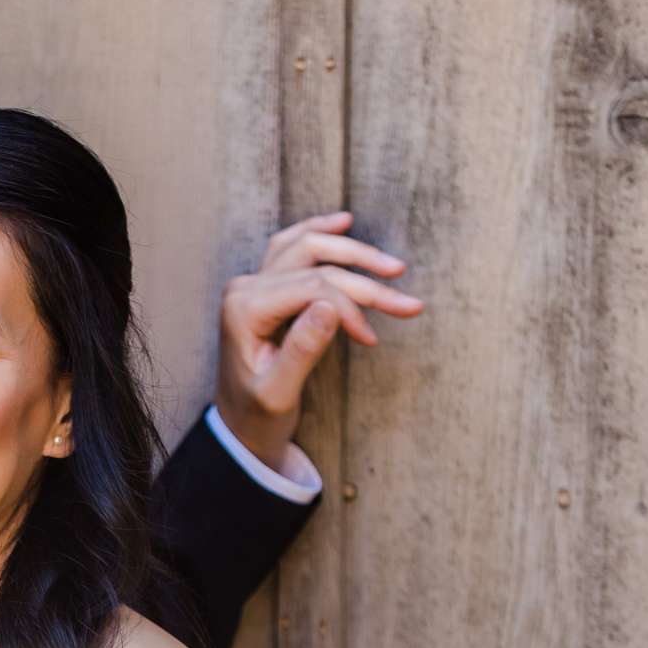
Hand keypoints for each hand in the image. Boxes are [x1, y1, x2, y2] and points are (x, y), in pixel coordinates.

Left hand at [215, 210, 421, 467]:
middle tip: (408, 303)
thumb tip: (331, 307)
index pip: (312, 287)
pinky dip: (319, 232)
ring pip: (308, 246)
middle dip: (366, 281)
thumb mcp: (278, 393)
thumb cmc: (257, 414)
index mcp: (245, 309)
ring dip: (353, 251)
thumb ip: (301, 350)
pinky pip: (292, 246)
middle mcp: (245, 288)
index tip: (372, 339)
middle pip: (316, 264)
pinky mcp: (263, 286)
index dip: (351, 307)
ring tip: (392, 266)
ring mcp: (252, 283)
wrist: (239, 425)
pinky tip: (344, 221)